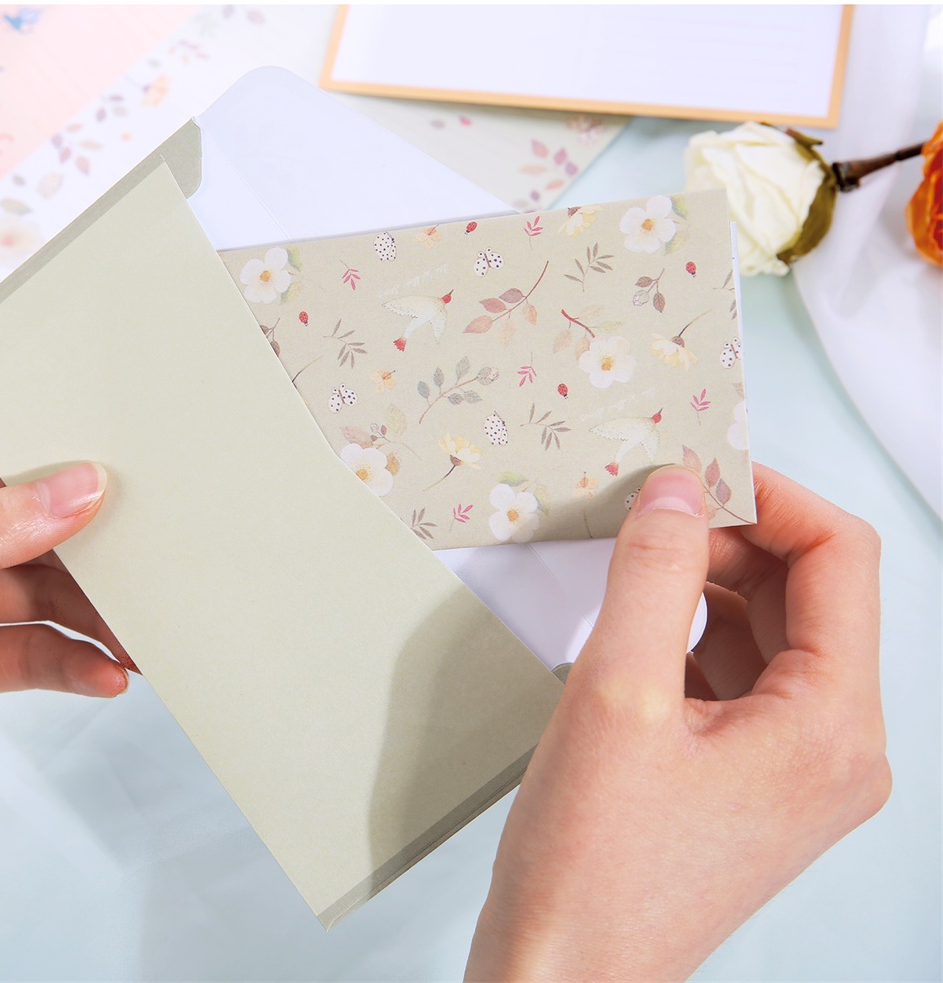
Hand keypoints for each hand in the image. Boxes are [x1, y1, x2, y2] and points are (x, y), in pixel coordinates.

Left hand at [0, 436, 132, 723]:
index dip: (65, 476)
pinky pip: (29, 659)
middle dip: (95, 565)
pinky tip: (102, 673)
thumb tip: (70, 489)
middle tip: (147, 578)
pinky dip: (72, 668)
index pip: (0, 469)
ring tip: (138, 639)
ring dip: (97, 625)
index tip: (124, 491)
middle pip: (36, 541)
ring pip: (42, 605)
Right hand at [466, 463, 888, 980]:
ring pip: (767, 628)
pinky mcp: (751, 774)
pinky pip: (736, 671)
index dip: (770, 497)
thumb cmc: (591, 865)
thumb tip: (675, 488)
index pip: (841, 558)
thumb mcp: (616, 694)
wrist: (563, 974)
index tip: (696, 471)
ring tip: (630, 569)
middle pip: (806, 590)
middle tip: (647, 515)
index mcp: (833, 726)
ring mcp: (795, 764)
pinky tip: (632, 630)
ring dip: (703, 583)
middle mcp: (835, 746)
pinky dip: (688, 631)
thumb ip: (651, 572)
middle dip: (728, 539)